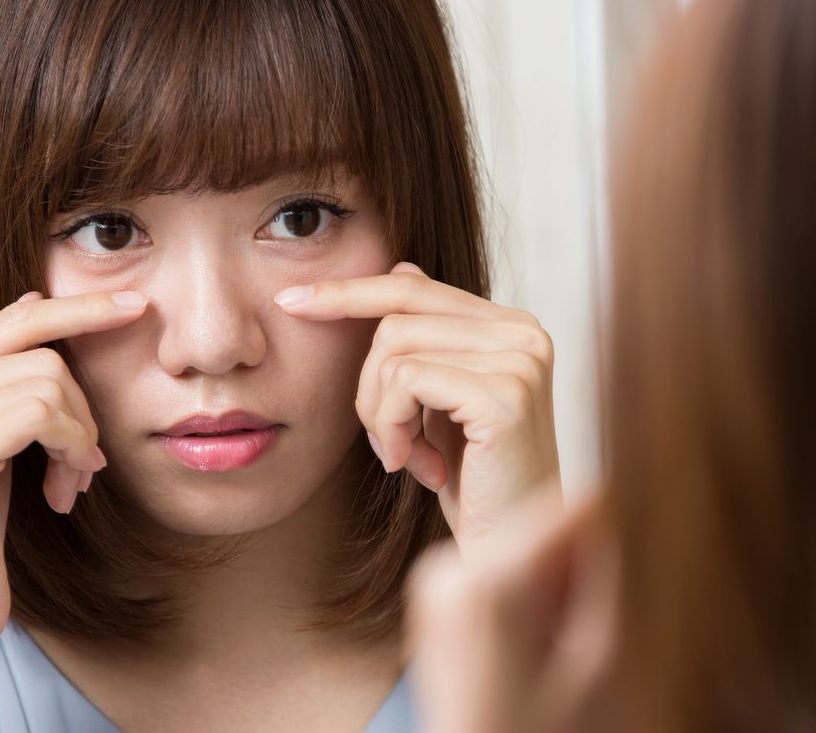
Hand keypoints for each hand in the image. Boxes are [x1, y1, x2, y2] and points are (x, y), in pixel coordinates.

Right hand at [0, 289, 147, 653]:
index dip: (78, 308)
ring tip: (70, 483)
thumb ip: (5, 377)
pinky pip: (46, 415)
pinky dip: (74, 449)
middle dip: (82, 406)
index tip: (134, 306)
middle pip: (42, 352)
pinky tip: (64, 492)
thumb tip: (35, 300)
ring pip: (50, 382)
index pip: (14, 319)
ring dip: (80, 438)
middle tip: (87, 462)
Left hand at [275, 262, 558, 558]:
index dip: (348, 291)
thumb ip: (430, 339)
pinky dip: (391, 426)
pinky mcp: (505, 395)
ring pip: (394, 348)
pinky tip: (416, 468)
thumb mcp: (441, 401)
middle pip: (396, 316)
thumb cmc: (472, 482)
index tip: (290, 301)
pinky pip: (405, 380)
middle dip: (367, 382)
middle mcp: (525, 333)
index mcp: (512, 326)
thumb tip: (402, 264)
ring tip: (405, 456)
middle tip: (385, 442)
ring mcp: (520, 361)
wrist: (509, 551)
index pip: (414, 286)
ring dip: (379, 412)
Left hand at [405, 484, 617, 732]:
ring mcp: (436, 580)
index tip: (625, 581)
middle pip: (546, 525)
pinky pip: (500, 571)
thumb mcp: (601, 666)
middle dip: (580, 571)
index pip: (577, 506)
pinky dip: (526, 600)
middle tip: (582, 641)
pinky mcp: (436, 595)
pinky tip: (527, 654)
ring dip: (554, 588)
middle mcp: (451, 566)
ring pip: (526, 547)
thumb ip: (613, 579)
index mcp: (494, 581)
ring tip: (552, 656)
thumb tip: (625, 511)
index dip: (615, 535)